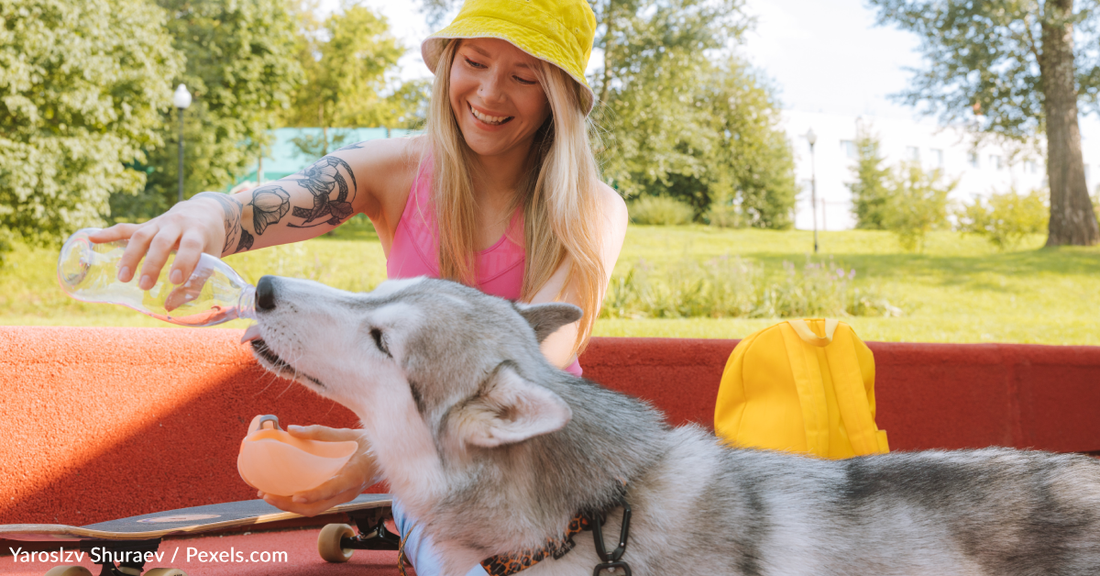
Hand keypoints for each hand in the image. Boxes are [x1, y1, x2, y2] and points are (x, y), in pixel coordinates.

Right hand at [88, 195, 228, 290]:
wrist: (204, 212)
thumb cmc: (208, 242)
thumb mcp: (211, 259)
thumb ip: (195, 283)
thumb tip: (169, 307)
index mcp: (198, 232)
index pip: (190, 246)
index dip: (183, 262)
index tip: (175, 281)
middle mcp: (177, 224)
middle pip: (161, 241)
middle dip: (152, 263)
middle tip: (145, 285)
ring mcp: (160, 222)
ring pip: (142, 235)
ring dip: (130, 255)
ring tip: (122, 277)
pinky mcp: (147, 224)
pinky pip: (126, 227)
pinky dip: (109, 233)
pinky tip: (92, 238)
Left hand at [259, 425, 378, 516]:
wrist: (388, 456)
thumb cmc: (369, 443)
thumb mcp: (346, 434)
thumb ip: (319, 432)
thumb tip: (291, 429)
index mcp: (354, 476)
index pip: (331, 490)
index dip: (313, 495)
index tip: (295, 495)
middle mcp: (348, 492)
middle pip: (315, 508)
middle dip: (288, 505)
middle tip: (266, 494)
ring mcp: (343, 497)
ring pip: (313, 510)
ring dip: (288, 506)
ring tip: (268, 495)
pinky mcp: (338, 497)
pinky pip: (316, 505)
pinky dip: (298, 502)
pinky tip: (283, 493)